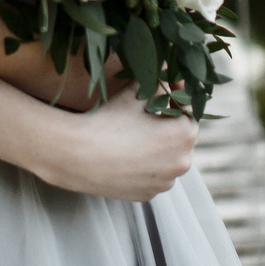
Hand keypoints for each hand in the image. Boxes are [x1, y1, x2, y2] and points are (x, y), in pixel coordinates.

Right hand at [33, 85, 197, 202]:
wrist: (76, 155)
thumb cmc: (108, 120)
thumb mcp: (135, 93)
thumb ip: (158, 80)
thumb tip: (169, 69)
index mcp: (185, 135)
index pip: (188, 113)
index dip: (173, 102)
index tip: (159, 94)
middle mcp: (182, 163)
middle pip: (179, 139)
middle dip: (166, 126)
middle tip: (144, 115)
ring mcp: (164, 183)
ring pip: (166, 161)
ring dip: (157, 149)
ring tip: (133, 136)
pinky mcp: (147, 196)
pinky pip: (152, 177)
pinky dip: (144, 168)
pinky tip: (125, 156)